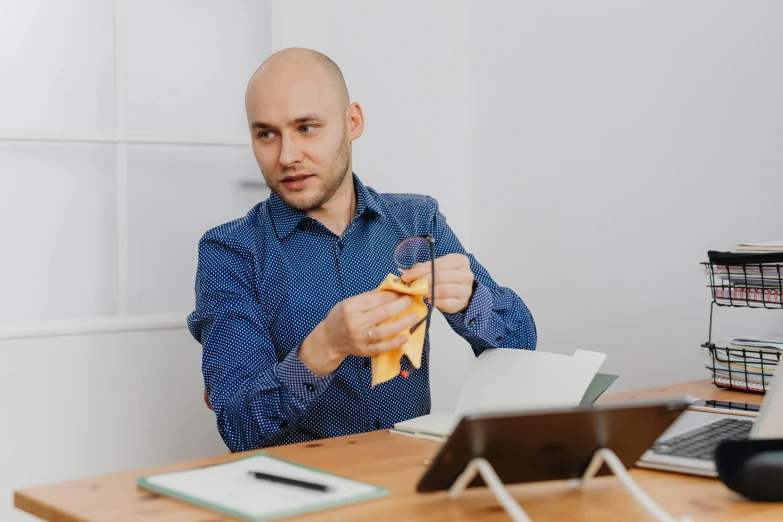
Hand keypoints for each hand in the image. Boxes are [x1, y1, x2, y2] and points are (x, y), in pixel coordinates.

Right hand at [298, 290, 419, 375]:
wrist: (329, 339)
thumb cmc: (340, 317)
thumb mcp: (349, 302)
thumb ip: (368, 298)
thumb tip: (391, 291)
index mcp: (350, 307)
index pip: (376, 299)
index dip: (392, 294)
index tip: (403, 291)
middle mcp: (355, 323)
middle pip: (383, 313)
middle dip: (401, 305)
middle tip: (411, 300)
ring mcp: (360, 339)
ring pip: (385, 331)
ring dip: (403, 323)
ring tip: (414, 316)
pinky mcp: (364, 351)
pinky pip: (382, 347)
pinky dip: (395, 343)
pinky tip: (405, 337)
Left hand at [401, 253, 474, 313]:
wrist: (460, 292)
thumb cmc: (446, 278)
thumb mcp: (436, 268)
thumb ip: (422, 269)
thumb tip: (407, 274)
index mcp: (459, 261)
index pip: (437, 264)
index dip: (419, 271)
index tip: (406, 276)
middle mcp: (466, 274)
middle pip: (440, 277)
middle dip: (423, 281)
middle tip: (413, 286)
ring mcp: (466, 289)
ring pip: (443, 290)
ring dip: (428, 292)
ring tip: (421, 292)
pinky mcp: (461, 302)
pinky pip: (445, 303)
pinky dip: (434, 301)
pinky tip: (429, 300)